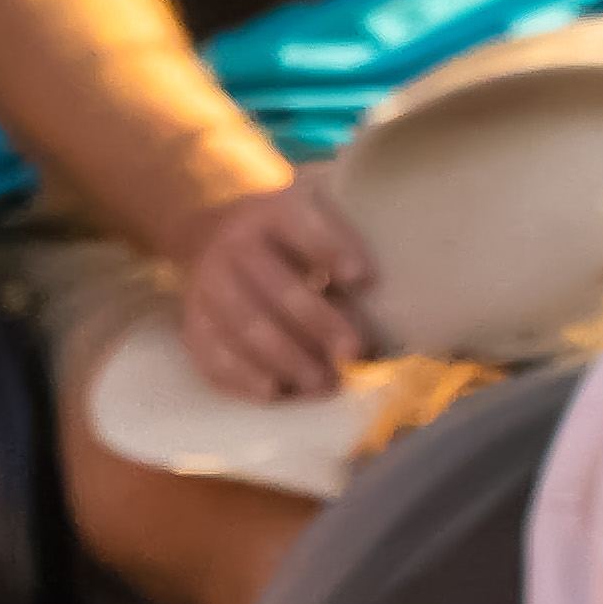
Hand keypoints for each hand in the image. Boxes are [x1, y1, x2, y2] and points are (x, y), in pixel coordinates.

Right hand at [164, 169, 377, 397]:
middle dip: (317, 324)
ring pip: (243, 327)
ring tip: (325, 385)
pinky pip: (210, 355)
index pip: (301, 227)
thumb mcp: (318, 209)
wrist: (213, 232)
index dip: (331, 250)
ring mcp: (208, 286)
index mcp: (273, 212)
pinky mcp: (192, 321)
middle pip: (275, 288)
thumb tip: (410, 269)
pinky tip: (275, 394)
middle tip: (355, 353)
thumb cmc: (291, 230)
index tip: (365, 279)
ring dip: (285, 360)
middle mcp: (235, 246)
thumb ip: (352, 229)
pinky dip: (241, 378)